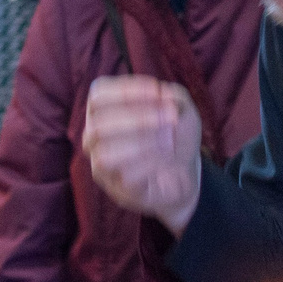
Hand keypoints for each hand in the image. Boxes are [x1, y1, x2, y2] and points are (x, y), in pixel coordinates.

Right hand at [83, 75, 204, 234]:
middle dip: (138, 117)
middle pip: (98, 125)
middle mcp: (95, 140)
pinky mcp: (119, 191)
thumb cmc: (175, 136)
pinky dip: (151, 164)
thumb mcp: (180, 109)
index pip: (97, 96)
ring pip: (105, 155)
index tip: (157, 90)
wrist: (187, 174)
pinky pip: (125, 177)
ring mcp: (103, 168)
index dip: (124, 90)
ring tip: (168, 140)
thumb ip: (171, 96)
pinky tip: (167, 158)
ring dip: (142, 143)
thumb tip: (160, 95)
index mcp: (104, 113)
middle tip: (170, 117)